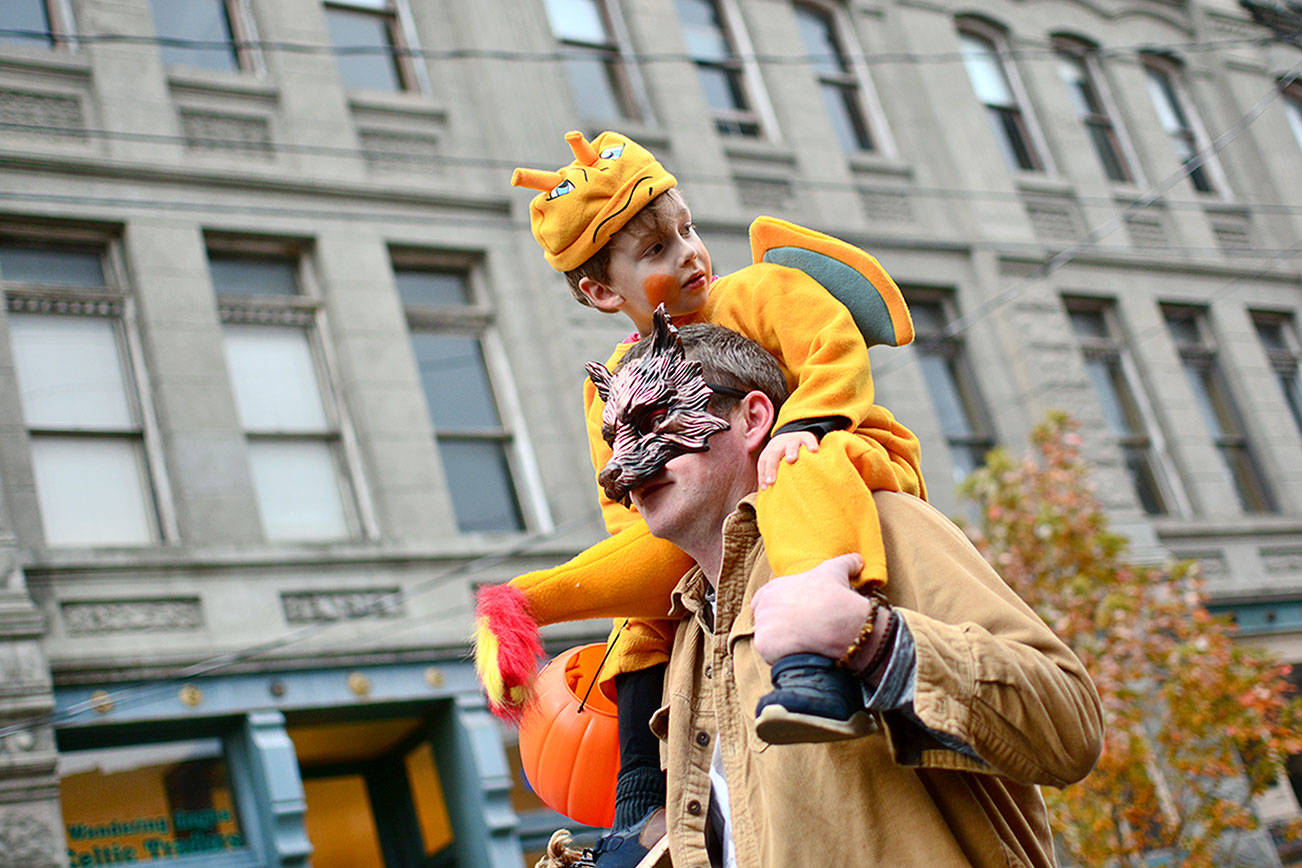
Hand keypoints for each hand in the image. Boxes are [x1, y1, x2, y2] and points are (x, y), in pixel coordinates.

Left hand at [751, 553, 867, 663]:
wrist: (841, 625)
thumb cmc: (836, 597)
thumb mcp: (837, 572)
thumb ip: (843, 563)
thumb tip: (857, 560)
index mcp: (772, 588)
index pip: (766, 600)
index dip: (781, 608)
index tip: (797, 615)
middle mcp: (762, 605)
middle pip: (765, 620)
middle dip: (779, 625)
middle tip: (801, 631)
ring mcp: (761, 626)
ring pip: (768, 639)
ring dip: (781, 643)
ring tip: (803, 643)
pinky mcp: (764, 646)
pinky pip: (770, 655)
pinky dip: (782, 657)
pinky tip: (800, 653)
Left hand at [757, 431, 818, 489]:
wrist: (794, 435)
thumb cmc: (783, 454)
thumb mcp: (776, 461)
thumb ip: (771, 472)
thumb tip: (766, 492)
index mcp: (770, 451)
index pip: (763, 462)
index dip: (763, 474)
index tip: (765, 487)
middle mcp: (780, 444)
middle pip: (773, 455)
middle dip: (771, 468)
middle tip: (771, 481)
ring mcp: (793, 440)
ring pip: (790, 445)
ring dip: (790, 452)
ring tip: (790, 460)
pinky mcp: (806, 437)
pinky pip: (809, 439)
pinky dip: (811, 444)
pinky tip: (814, 451)